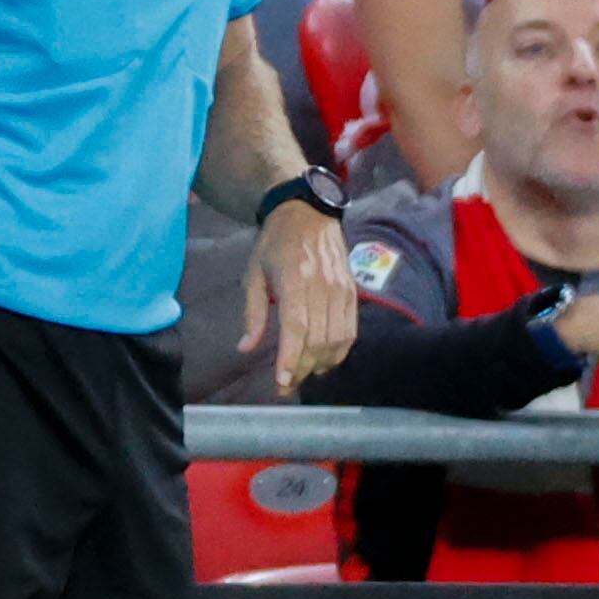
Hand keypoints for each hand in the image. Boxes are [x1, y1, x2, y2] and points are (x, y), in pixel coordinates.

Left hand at [242, 199, 361, 393]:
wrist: (308, 213)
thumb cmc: (275, 244)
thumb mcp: (253, 273)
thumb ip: (252, 313)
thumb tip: (246, 348)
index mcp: (294, 277)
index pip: (296, 326)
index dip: (291, 357)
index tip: (282, 382)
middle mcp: (322, 284)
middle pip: (318, 338)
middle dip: (302, 368)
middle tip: (286, 385)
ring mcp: (341, 288)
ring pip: (337, 339)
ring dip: (320, 363)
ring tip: (303, 373)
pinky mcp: (352, 292)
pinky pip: (350, 331)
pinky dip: (339, 352)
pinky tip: (323, 361)